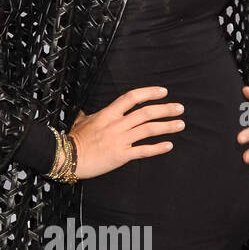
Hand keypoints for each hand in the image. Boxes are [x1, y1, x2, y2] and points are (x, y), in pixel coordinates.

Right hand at [67, 86, 184, 179]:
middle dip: (165, 109)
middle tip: (179, 108)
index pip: (132, 97)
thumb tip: (85, 113)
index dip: (149, 92)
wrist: (68, 157)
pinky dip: (157, 148)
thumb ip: (88, 116)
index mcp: (108, 113)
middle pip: (146, 113)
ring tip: (180, 124)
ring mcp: (120, 139)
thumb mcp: (81, 121)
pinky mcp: (121, 155)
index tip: (163, 92)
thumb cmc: (73, 140)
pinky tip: (168, 145)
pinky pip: (143, 150)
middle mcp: (117, 124)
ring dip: (166, 126)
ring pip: (148, 129)